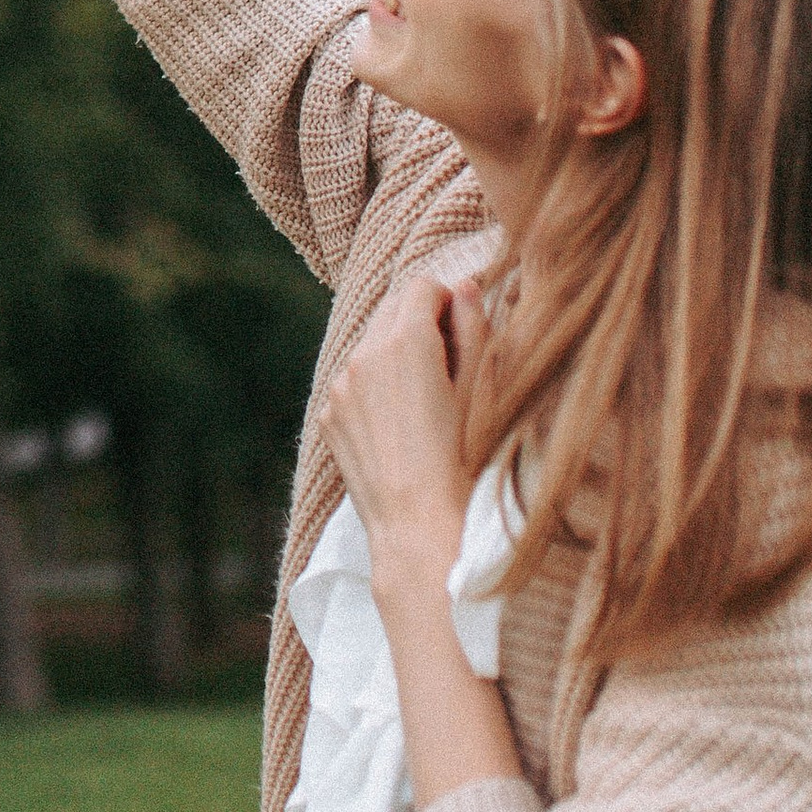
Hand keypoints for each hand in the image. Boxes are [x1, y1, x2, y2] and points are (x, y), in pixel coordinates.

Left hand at [319, 268, 486, 599]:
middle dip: (419, 324)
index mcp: (406, 341)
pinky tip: (399, 426)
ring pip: (369, 347)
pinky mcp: (328, 415)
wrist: (420, 526)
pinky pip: (352, 383)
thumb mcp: (483, 390)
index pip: (422, 286)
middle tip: (449, 366)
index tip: (462, 330)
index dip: (447, 302)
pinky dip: (373, 388)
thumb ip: (474, 327)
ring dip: (394, 355)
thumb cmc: (466, 460)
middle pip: (391, 310)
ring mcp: (340, 386)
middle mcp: (364, 355)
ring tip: (425, 402)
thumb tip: (464, 285)